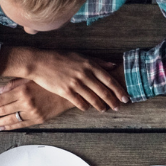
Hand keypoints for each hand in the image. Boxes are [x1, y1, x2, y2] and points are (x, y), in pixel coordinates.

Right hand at [0, 47, 126, 112]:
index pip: (109, 80)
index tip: (125, 98)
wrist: (39, 62)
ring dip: (100, 106)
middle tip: (118, 107)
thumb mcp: (80, 55)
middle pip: (104, 91)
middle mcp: (84, 74)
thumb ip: (97, 61)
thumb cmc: (60, 58)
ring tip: (104, 109)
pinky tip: (88, 108)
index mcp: (89, 65)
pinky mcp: (65, 91)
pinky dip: (85, 106)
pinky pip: (79, 103)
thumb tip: (113, 65)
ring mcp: (75, 83)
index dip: (119, 90)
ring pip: (93, 98)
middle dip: (113, 101)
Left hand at [0, 78, 75, 129]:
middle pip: (2, 110)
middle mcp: (26, 102)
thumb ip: (13, 84)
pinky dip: (10, 126)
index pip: (0, 100)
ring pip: (10, 119)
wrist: (69, 92)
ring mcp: (33, 112)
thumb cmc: (49, 82)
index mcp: (22, 90)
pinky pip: (21, 124)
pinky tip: (2, 127)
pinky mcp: (39, 119)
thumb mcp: (31, 78)